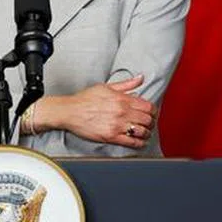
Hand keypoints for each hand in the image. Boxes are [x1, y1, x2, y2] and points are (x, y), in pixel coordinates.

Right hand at [41, 76, 156, 148]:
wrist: (68, 111)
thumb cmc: (84, 99)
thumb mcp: (105, 87)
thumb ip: (126, 84)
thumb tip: (140, 78)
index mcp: (121, 99)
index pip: (148, 106)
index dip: (153, 111)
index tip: (151, 113)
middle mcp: (121, 112)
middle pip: (148, 120)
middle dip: (151, 122)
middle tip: (148, 123)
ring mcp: (116, 125)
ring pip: (142, 132)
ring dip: (146, 133)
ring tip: (143, 132)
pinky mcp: (111, 136)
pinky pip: (132, 142)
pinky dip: (139, 143)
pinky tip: (138, 141)